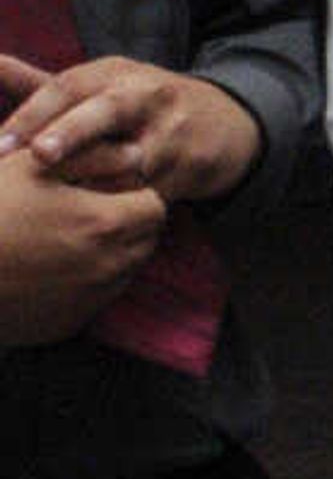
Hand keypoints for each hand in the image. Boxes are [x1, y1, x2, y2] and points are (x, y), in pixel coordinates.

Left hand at [0, 52, 263, 203]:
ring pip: (128, 160)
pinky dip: (122, 204)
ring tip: (60, 204)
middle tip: (40, 155)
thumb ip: (38, 82)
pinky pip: (149, 190)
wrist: (227, 125)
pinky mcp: (190, 165)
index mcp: (114, 73)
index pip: (68, 87)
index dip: (33, 115)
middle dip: (72, 132)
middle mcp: (145, 95)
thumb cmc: (140, 107)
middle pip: (105, 111)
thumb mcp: (98, 86)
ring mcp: (172, 130)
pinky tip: (97, 219)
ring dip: (94, 181)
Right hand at [0, 154, 167, 344]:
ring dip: (108, 253)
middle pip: (145, 240)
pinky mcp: (67, 324)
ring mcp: (89, 300)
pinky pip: (94, 298)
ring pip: (125, 271)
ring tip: (60, 236)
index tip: (101, 188)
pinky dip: (83, 282)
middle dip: (125, 222)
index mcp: (106, 225)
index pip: (154, 205)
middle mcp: (109, 268)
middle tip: (83, 209)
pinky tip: (45, 267)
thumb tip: (135, 155)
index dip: (131, 192)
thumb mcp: (32, 165)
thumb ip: (94, 154)